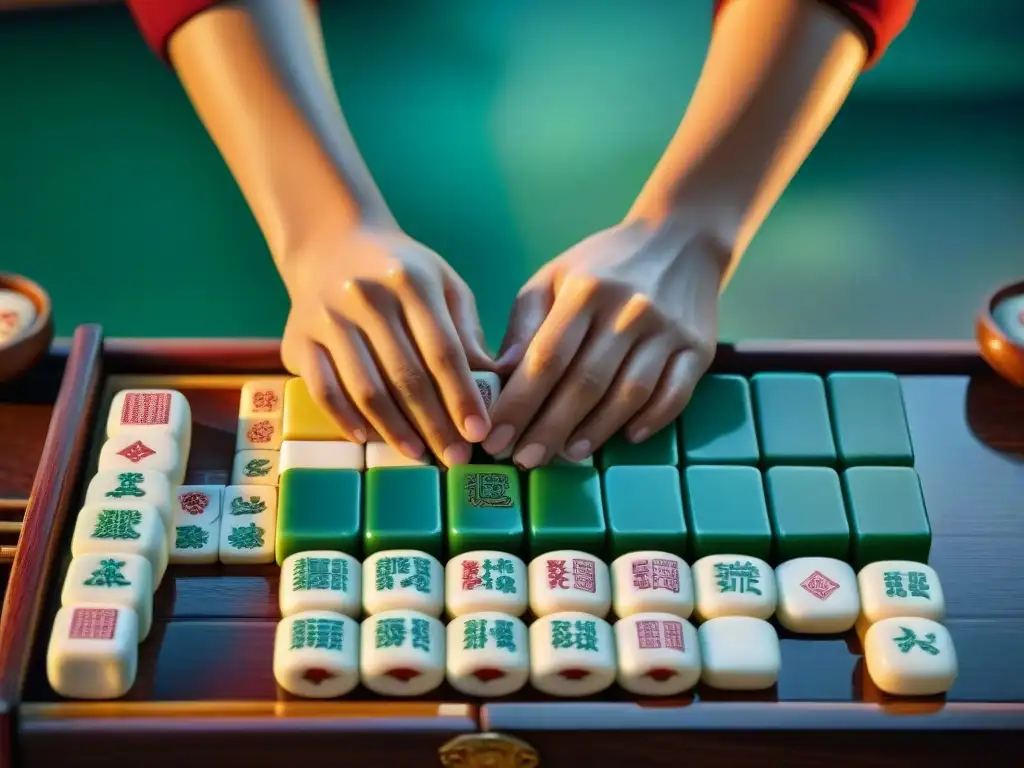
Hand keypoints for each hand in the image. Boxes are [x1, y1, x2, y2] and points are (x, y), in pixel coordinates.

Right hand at [279, 222, 493, 464]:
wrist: (332, 245)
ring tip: (420, 455)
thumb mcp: (444, 286)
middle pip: (406, 376)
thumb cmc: (402, 273)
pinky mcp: (299, 339)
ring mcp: (327, 318)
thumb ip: (467, 331)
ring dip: (395, 430)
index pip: (443, 350)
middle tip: (455, 458)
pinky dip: (347, 420)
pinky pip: (324, 390)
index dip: (462, 396)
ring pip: (366, 389)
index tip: (478, 432)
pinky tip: (369, 439)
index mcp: (410, 281)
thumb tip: (494, 383)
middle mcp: (366, 297)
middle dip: (435, 423)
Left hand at [481, 216, 725, 466]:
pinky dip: (651, 420)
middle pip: (586, 383)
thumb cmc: (603, 266)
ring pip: (629, 394)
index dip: (519, 404)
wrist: (681, 238)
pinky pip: (675, 394)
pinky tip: (626, 437)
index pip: (547, 358)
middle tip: (525, 459)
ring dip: (595, 432)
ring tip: (566, 455)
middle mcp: (629, 310)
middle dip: (550, 428)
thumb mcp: (553, 279)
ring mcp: (668, 330)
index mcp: (586, 291)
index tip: (496, 438)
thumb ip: (525, 325)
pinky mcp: (699, 347)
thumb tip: (499, 378)